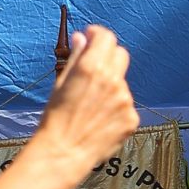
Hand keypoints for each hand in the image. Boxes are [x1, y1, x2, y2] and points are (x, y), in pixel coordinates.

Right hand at [27, 24, 137, 187]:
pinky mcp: (131, 118)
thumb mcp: (60, 83)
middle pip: (120, 54)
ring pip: (122, 82)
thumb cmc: (57, 119)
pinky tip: (100, 120)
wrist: (64, 153)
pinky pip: (126, 105)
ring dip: (111, 86)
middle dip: (108, 56)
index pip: (106, 37)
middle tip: (94, 69)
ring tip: (92, 106)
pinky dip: (116, 108)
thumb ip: (76, 57)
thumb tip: (82, 38)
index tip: (92, 39)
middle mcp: (112, 80)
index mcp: (91, 68)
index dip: (98, 35)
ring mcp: (125, 100)